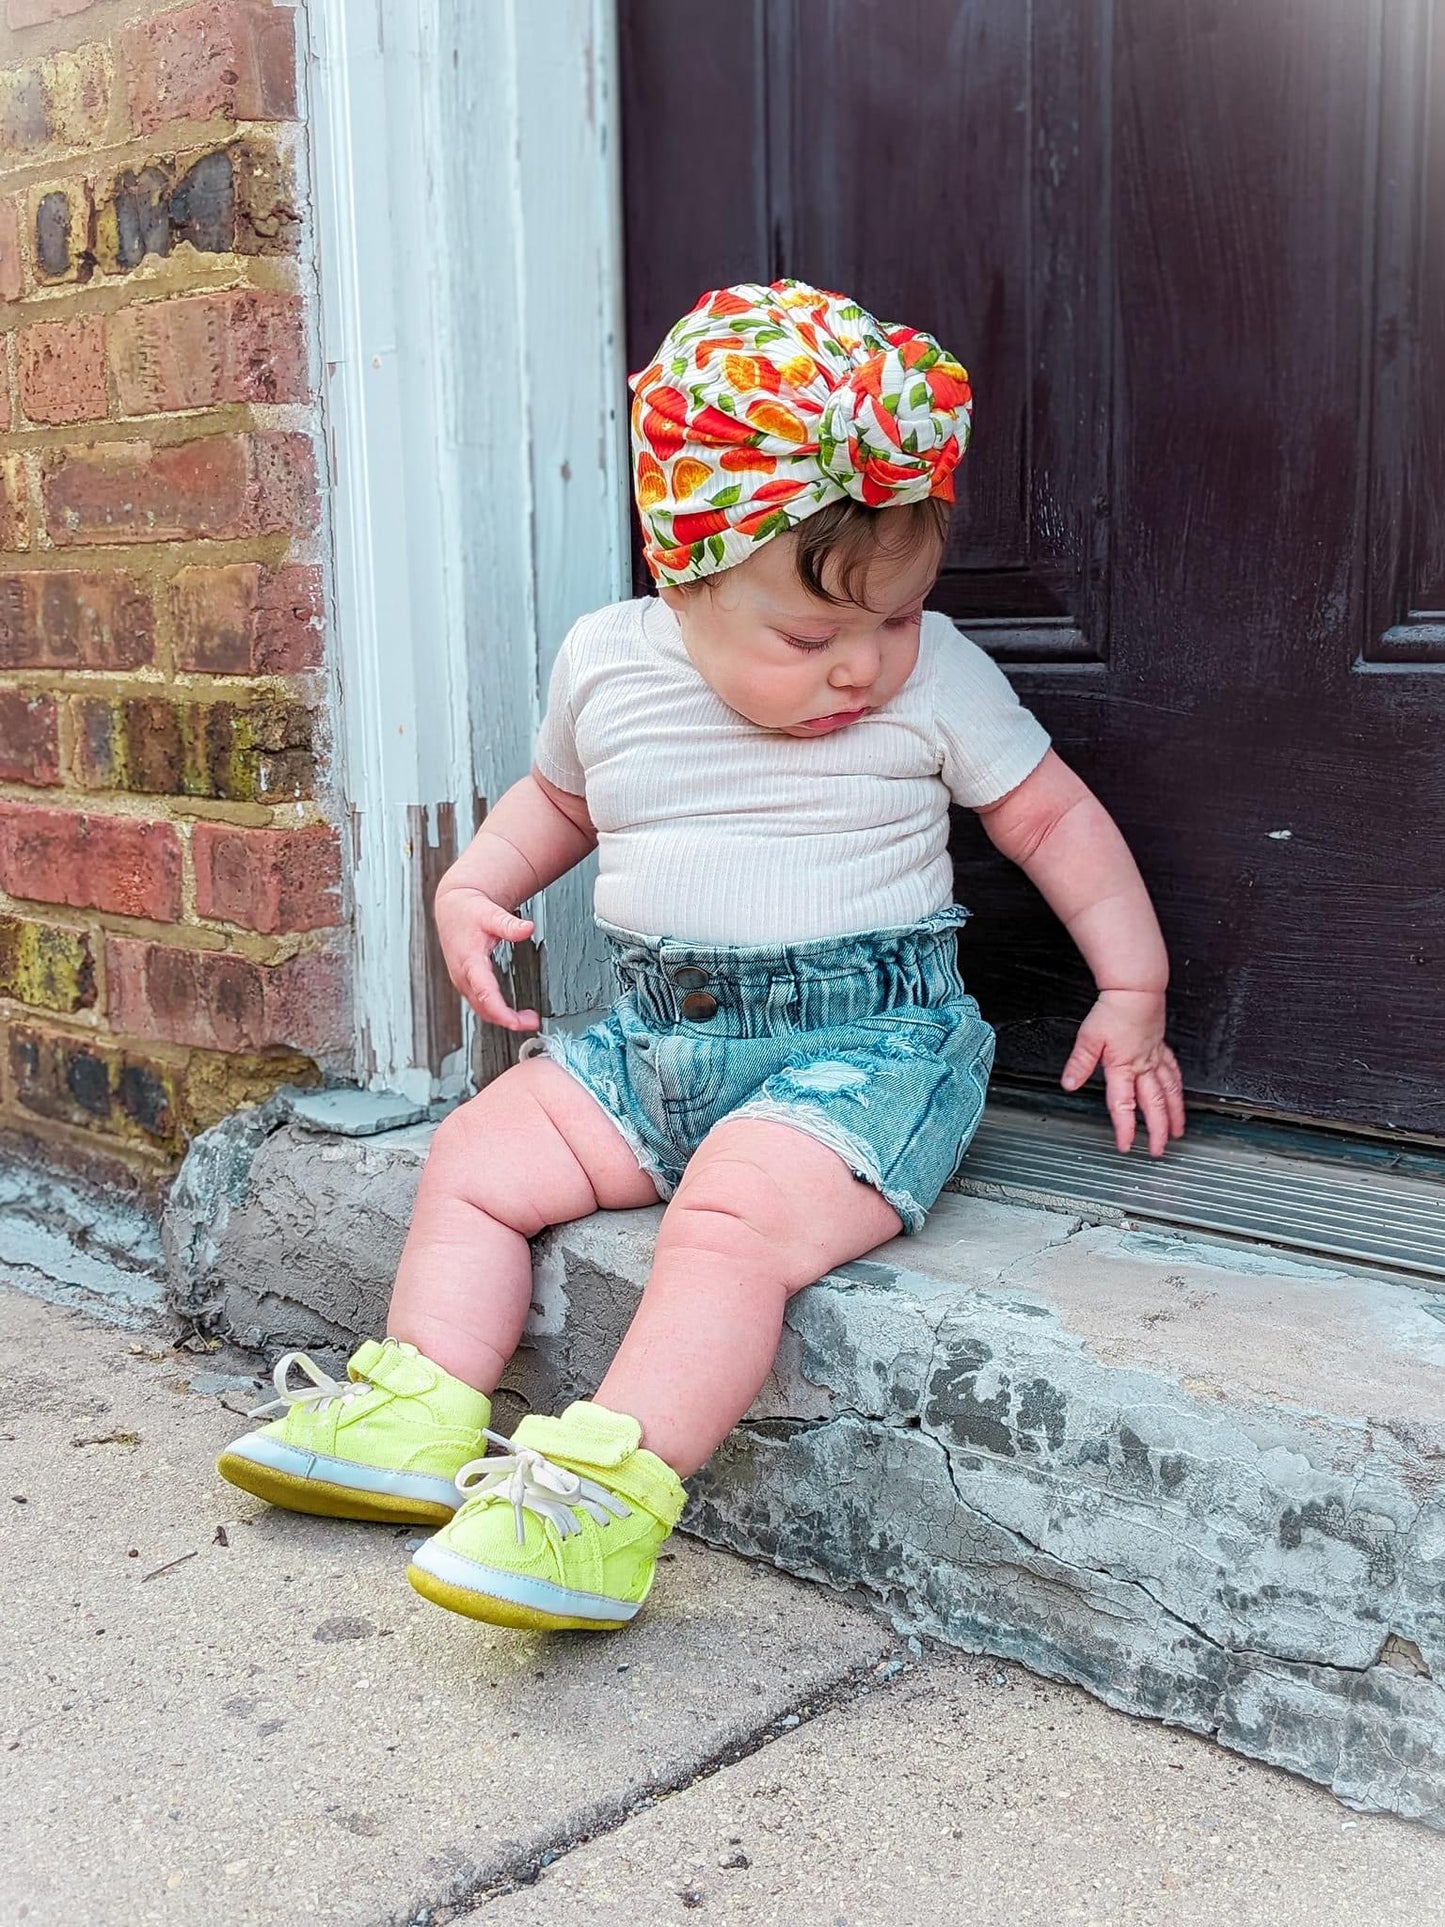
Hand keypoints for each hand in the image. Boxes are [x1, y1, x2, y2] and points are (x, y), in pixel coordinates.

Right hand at [433, 885, 538, 1031]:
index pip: (485, 994)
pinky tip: (512, 1012)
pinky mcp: (466, 982)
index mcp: (469, 961)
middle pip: (484, 1008)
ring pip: (481, 1009)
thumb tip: (528, 928)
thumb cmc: (468, 911)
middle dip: (508, 1020)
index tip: (519, 1022)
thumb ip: (509, 924)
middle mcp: (463, 975)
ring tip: (528, 1019)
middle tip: (533, 1022)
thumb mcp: (490, 913)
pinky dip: (495, 1012)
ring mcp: (463, 981)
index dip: (502, 1013)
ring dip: (503, 1018)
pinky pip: (480, 1004)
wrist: (452, 909)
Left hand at [1060, 989, 1185, 1156]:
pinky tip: (1179, 1094)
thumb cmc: (1114, 1009)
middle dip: (1158, 1131)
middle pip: (1154, 1105)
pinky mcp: (1160, 1046)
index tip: (1127, 1145)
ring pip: (1170, 1091)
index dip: (1126, 1128)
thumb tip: (1069, 1083)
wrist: (1136, 989)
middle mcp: (1143, 1066)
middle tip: (1159, 1150)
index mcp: (1124, 1067)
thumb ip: (1080, 1063)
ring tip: (1178, 1130)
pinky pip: (1173, 1071)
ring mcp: (1155, 1057)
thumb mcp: (1089, 1037)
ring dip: (1174, 1114)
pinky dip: (1178, 1086)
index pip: (1124, 1105)